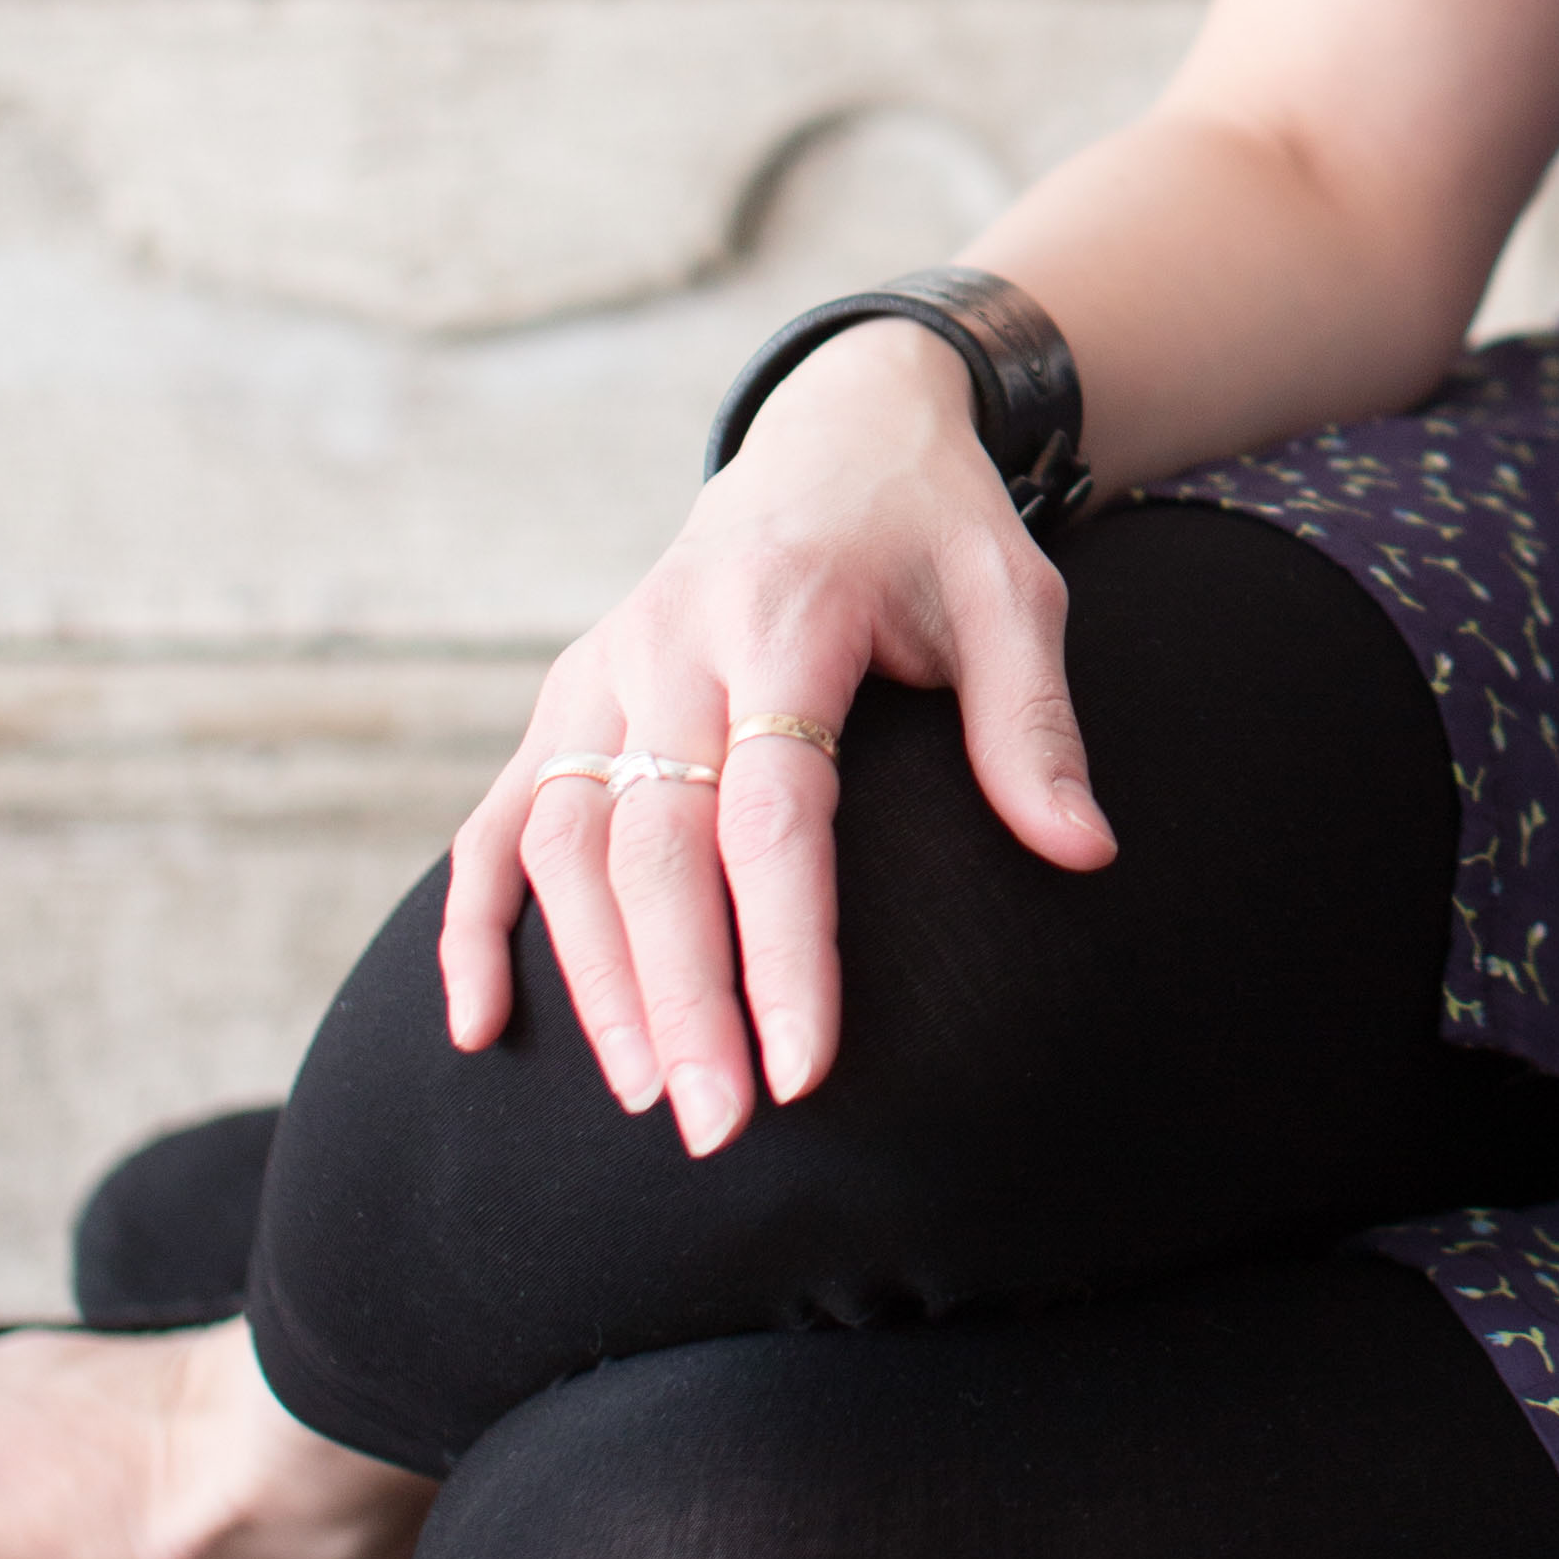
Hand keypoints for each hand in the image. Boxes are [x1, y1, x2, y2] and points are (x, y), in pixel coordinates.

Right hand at [437, 321, 1116, 1149]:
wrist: (838, 429)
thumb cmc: (935, 529)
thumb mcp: (1012, 594)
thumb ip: (1035, 726)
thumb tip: (1084, 854)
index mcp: (785, 616)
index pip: (774, 809)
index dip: (783, 946)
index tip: (806, 1068)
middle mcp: (670, 642)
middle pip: (656, 845)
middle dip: (682, 998)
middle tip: (719, 1128)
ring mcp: (604, 668)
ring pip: (565, 841)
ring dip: (594, 978)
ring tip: (647, 1101)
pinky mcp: (568, 693)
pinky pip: (499, 815)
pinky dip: (475, 921)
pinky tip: (477, 1029)